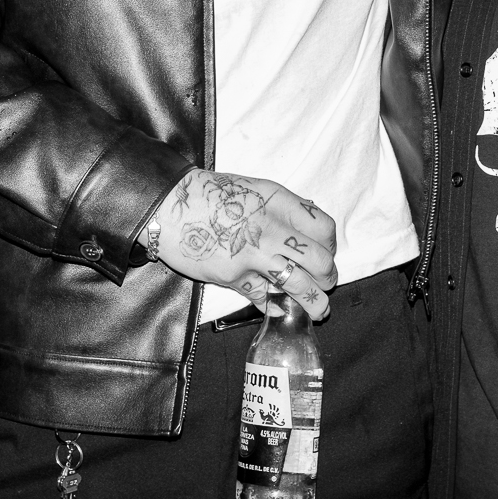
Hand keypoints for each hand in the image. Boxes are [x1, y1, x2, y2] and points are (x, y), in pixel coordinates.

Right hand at [152, 170, 339, 319]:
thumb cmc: (209, 195)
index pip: (324, 228)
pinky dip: (276, 307)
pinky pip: (265, 299)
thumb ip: (282, 206)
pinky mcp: (234, 277)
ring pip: (300, 286)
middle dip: (327, 278)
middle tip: (324, 284)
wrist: (168, 206)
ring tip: (319, 310)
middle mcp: (271, 228)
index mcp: (278, 201)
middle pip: (319, 261)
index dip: (329, 245)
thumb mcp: (253, 188)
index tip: (325, 253)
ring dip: (314, 302)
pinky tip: (280, 309)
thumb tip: (309, 217)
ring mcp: (253, 255)